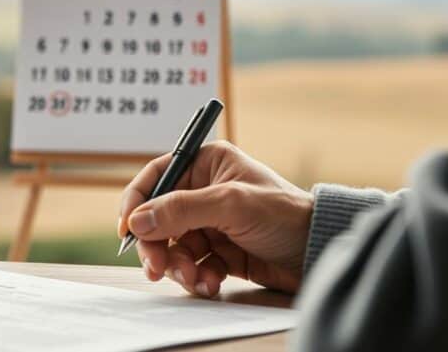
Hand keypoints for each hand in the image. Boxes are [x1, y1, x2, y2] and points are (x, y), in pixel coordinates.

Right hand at [118, 141, 313, 296]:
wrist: (319, 251)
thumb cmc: (284, 214)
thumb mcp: (230, 205)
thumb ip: (181, 210)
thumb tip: (137, 220)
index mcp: (207, 164)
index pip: (157, 176)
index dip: (137, 202)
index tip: (127, 230)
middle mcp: (204, 191)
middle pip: (158, 217)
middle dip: (157, 245)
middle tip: (157, 268)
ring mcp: (211, 223)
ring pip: (173, 246)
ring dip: (178, 266)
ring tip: (195, 279)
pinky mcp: (219, 252)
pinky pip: (192, 265)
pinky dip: (196, 277)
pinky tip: (212, 283)